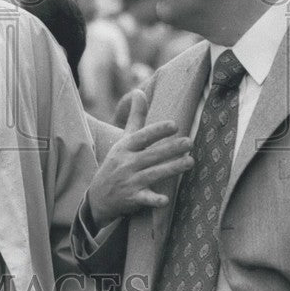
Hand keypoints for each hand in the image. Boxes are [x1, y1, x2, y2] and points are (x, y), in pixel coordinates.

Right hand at [87, 90, 193, 228]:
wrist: (98, 196)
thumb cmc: (117, 163)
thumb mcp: (123, 140)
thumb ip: (135, 117)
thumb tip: (139, 91)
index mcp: (125, 147)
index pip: (142, 137)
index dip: (157, 131)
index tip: (174, 125)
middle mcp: (126, 163)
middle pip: (150, 154)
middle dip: (170, 149)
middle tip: (189, 142)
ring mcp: (129, 181)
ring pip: (152, 174)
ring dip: (171, 168)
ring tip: (190, 162)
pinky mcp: (132, 199)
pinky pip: (144, 199)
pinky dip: (154, 199)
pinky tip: (166, 199)